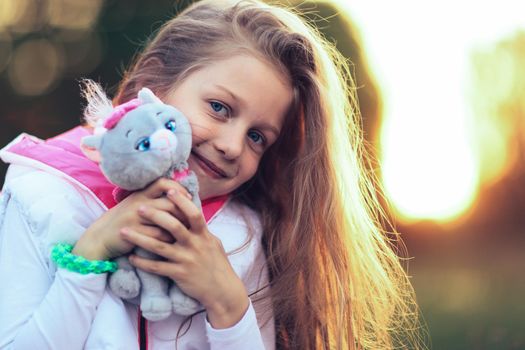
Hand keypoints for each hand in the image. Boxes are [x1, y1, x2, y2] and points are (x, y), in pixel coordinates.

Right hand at [73, 178, 190, 259]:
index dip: (178, 188)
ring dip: (179, 227)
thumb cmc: (123, 221)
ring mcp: (135, 219)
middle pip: (169, 203)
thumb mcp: (135, 205)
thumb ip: (153, 199)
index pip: (162, 183)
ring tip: (186, 231)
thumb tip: (180, 197)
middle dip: (184, 212)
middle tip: (192, 220)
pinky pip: (159, 236)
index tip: (189, 197)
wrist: (99, 238)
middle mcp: (138, 204)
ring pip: (166, 220)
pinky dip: (169, 239)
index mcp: (140, 194)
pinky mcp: (134, 234)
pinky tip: (174, 242)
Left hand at [120, 189, 249, 327]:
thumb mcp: (213, 243)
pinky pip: (157, 268)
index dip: (181, 201)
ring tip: (124, 231)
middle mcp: (195, 245)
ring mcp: (186, 260)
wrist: (222, 290)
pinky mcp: (179, 274)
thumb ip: (201, 230)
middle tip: (139, 208)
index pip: (193, 213)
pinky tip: (131, 257)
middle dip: (155, 215)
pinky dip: (143, 263)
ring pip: (160, 247)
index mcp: (204, 235)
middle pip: (173, 226)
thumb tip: (192, 214)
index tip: (169, 190)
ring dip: (140, 238)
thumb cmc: (217, 264)